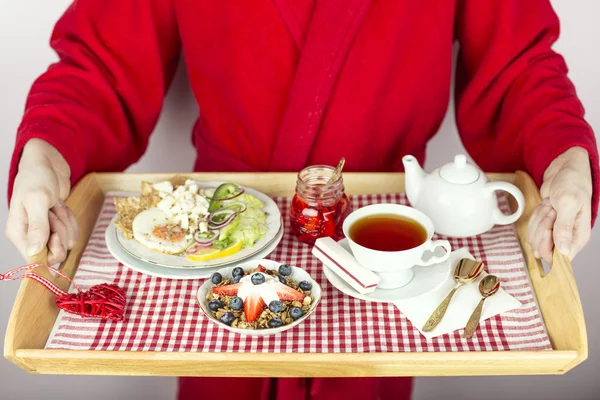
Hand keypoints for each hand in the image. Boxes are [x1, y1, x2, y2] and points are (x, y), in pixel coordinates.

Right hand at [5, 139, 78, 264]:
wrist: (48, 165)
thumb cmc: (37, 178)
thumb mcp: (37, 199)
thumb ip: (37, 226)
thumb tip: (33, 252)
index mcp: (18, 233)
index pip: (35, 260)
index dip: (50, 251)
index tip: (55, 236)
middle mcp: (30, 236)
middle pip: (55, 253)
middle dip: (61, 232)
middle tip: (53, 213)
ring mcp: (45, 232)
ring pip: (67, 242)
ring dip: (67, 222)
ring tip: (55, 205)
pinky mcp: (57, 227)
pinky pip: (72, 233)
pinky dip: (72, 219)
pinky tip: (61, 206)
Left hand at [527, 147, 592, 264]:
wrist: (564, 170)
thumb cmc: (573, 183)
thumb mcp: (568, 203)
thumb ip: (564, 228)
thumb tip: (564, 252)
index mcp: (578, 236)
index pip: (559, 257)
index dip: (548, 246)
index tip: (548, 228)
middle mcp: (567, 237)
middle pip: (543, 248)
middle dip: (542, 227)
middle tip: (552, 211)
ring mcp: (554, 231)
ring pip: (535, 238)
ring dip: (539, 219)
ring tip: (552, 205)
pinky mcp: (544, 224)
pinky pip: (532, 227)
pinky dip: (536, 214)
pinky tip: (546, 204)